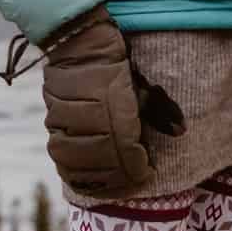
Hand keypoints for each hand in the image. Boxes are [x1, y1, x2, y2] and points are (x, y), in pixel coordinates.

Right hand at [39, 7, 153, 192]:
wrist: (79, 44)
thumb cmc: (117, 66)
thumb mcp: (143, 84)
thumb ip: (161, 110)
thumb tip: (180, 132)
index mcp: (113, 99)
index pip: (125, 146)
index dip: (138, 167)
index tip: (149, 173)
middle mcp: (87, 110)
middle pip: (103, 159)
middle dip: (121, 178)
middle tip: (134, 184)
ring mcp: (64, 118)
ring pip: (79, 162)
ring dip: (98, 180)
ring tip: (114, 186)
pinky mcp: (51, 123)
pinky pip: (60, 157)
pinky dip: (75, 174)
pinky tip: (89, 181)